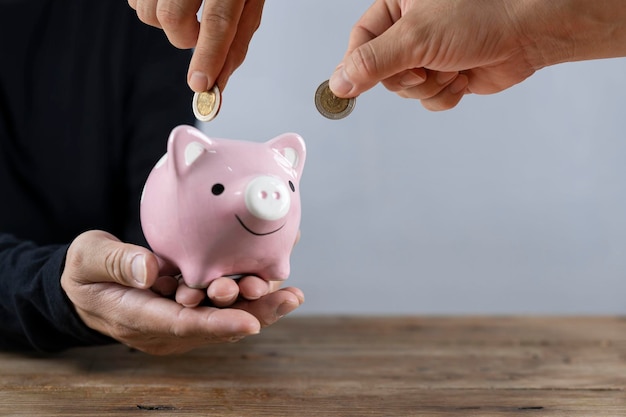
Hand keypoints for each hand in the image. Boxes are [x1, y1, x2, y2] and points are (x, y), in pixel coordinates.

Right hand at [61, 230, 303, 354]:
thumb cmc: (86, 272)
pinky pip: (222, 306)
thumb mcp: (89, 259)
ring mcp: (180, 321)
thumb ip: (116, 262)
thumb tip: (150, 269)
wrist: (85, 286)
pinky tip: (273, 278)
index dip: (218, 324)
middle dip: (254, 313)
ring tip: (291, 294)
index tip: (251, 320)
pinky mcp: (189, 309)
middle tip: (288, 299)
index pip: (183, 324)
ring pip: (224, 317)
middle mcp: (166, 327)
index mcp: (138, 318)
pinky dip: (247, 294)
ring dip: (258, 305)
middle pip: (215, 325)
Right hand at [128, 0, 264, 91]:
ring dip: (166, 22)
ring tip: (185, 7)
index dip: (208, 54)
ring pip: (147, 12)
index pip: (218, 20)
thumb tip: (219, 80)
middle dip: (184, 38)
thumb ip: (236, 39)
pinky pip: (134, 0)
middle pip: (172, 18)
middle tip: (196, 31)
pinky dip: (149, 6)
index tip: (200, 84)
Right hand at [328, 0, 539, 110]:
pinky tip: (463, 77)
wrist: (527, 33)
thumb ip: (372, 62)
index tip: (354, 86)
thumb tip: (338, 84)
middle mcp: (410, 30)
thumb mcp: (415, 37)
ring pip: (406, 89)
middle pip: (383, 71)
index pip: (361, 41)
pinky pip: (428, 99)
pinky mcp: (446, 74)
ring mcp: (428, 54)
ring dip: (429, 86)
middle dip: (408, 76)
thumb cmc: (478, 17)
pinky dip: (445, 95)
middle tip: (426, 66)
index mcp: (397, 6)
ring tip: (452, 66)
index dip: (359, 65)